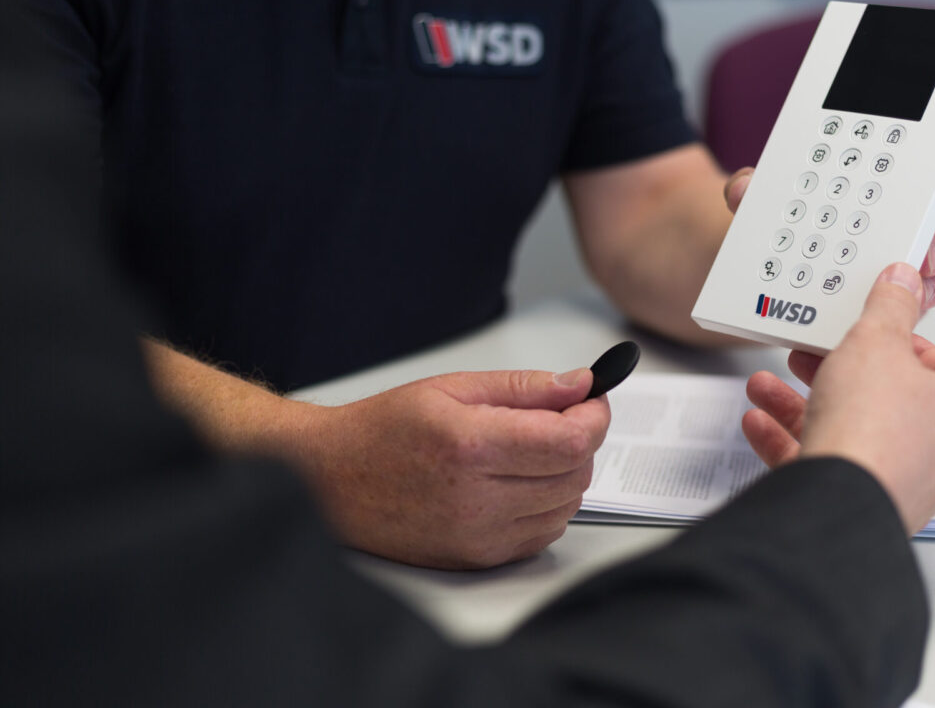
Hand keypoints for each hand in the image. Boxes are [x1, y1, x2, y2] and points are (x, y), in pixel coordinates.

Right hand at [300, 368, 608, 568]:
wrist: (331, 480)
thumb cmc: (385, 430)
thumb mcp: (454, 389)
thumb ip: (524, 388)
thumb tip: (580, 384)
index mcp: (473, 446)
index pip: (571, 440)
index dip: (594, 416)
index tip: (592, 400)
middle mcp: (479, 498)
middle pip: (576, 473)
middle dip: (579, 441)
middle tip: (558, 419)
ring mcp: (479, 536)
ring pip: (566, 505)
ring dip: (564, 475)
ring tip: (529, 452)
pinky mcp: (478, 559)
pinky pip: (543, 534)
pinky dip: (545, 506)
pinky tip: (517, 484)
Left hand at [724, 131, 934, 310]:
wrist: (754, 283)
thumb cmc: (776, 233)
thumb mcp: (760, 206)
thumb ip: (753, 192)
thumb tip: (743, 188)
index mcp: (893, 190)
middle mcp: (910, 229)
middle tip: (922, 256)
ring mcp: (904, 272)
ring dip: (934, 287)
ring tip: (907, 297)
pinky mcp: (891, 312)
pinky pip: (915, 318)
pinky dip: (903, 322)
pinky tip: (877, 325)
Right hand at [742, 263, 934, 534]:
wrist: (838, 503)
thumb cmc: (874, 430)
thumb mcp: (876, 341)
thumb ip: (889, 307)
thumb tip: (904, 280)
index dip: (904, 341)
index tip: (872, 328)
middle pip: (885, 398)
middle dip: (836, 372)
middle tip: (809, 354)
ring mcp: (895, 481)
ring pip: (846, 431)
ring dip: (799, 405)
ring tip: (766, 385)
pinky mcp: (856, 503)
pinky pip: (821, 464)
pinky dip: (787, 442)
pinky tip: (758, 423)